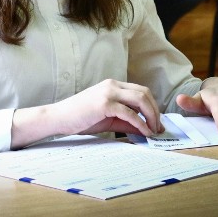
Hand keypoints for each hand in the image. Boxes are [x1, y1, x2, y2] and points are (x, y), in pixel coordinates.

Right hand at [11, 79, 162, 148]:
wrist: (59, 117)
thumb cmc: (80, 118)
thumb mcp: (108, 119)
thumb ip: (126, 121)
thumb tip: (146, 129)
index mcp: (113, 85)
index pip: (141, 91)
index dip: (152, 106)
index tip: (157, 122)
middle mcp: (112, 85)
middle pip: (144, 93)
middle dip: (155, 111)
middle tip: (158, 128)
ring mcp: (108, 92)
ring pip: (140, 99)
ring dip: (151, 116)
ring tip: (153, 131)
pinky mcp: (104, 103)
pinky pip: (129, 113)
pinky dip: (140, 123)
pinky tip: (144, 132)